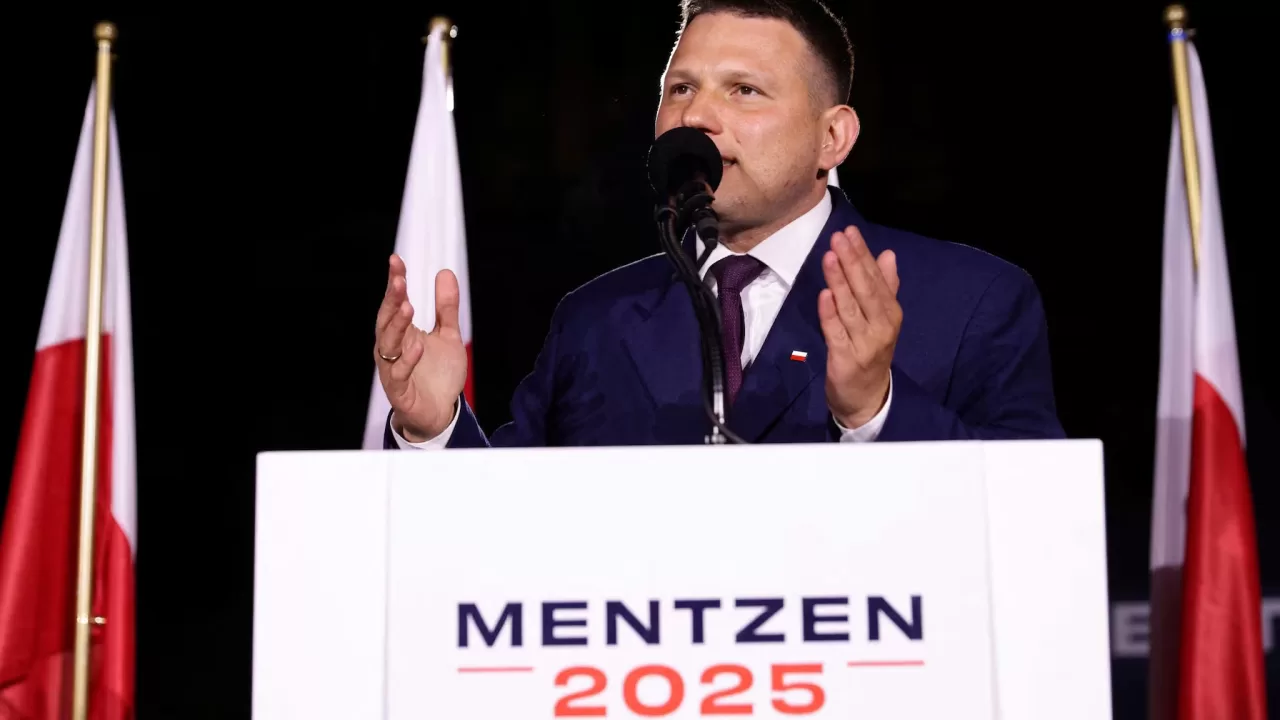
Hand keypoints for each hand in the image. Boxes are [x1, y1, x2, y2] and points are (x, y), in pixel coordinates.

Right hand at [375, 254, 468, 441]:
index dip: (394, 282)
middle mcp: (393, 349)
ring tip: (407, 306)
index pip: (394, 303)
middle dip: (391, 300)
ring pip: (388, 345)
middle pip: (387, 320)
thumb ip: (446, 308)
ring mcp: (393, 369)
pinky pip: (399, 374)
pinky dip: (408, 360)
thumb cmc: (437, 375)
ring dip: (397, 325)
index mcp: (402, 333)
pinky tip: (418, 346)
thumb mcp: (448, 336)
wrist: (439, 413)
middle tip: (398, 280)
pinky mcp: (400, 391)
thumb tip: (445, 273)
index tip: (396, 261)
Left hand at [818, 226, 901, 428]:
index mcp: (890, 314)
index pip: (877, 279)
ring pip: (850, 308)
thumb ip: (885, 287)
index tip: (851, 232)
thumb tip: (888, 255)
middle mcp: (881, 327)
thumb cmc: (871, 353)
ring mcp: (864, 344)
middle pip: (865, 290)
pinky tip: (824, 294)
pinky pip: (836, 333)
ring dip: (840, 281)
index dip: (863, 255)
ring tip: (830, 256)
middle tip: (839, 237)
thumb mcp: (883, 320)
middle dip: (852, 261)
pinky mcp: (845, 359)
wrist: (868, 399)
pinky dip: (830, 313)